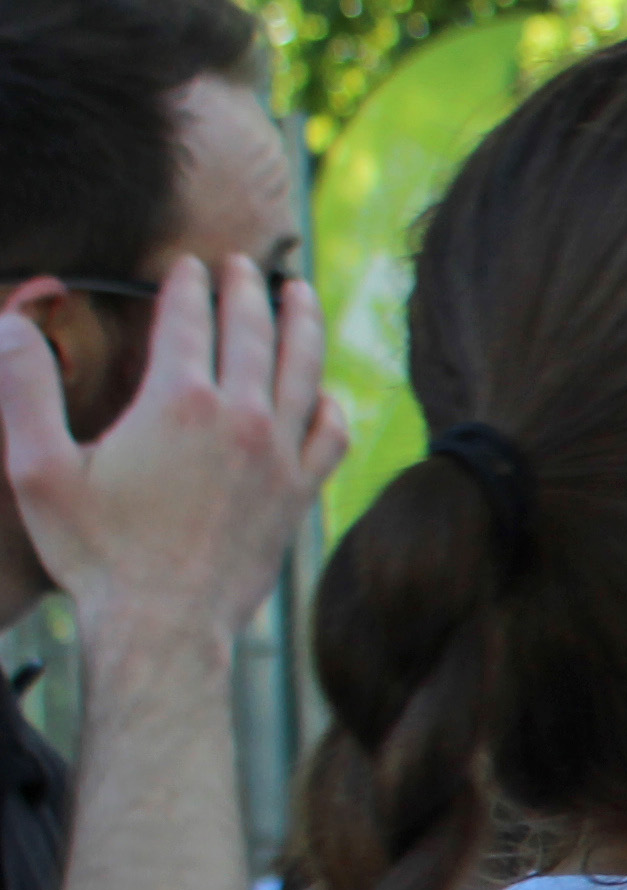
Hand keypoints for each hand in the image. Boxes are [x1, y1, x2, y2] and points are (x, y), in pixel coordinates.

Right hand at [0, 259, 339, 644]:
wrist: (165, 625)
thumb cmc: (98, 552)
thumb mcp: (38, 467)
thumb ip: (23, 389)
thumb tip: (8, 323)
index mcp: (179, 401)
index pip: (190, 319)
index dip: (188, 285)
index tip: (188, 266)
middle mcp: (241, 417)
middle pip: (253, 332)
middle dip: (246, 290)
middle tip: (241, 264)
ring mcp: (280, 456)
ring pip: (303, 370)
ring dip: (302, 325)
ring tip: (300, 295)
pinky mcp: (299, 494)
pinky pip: (330, 435)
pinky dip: (331, 404)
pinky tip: (326, 392)